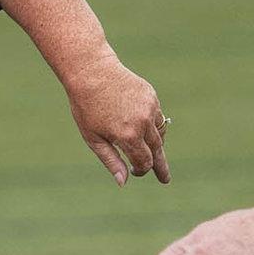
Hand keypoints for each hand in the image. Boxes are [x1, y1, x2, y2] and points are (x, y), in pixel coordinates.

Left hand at [64, 54, 169, 185]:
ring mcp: (150, 108)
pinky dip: (153, 126)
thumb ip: (111, 161)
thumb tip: (124, 182)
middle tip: (165, 179)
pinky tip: (144, 129)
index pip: (144, 162)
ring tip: (154, 152)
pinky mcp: (152, 96)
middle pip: (157, 150)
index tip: (136, 172)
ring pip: (159, 133)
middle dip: (160, 166)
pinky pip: (158, 117)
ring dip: (156, 145)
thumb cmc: (87, 107)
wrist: (92, 72)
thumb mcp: (94, 139)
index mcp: (128, 136)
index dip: (141, 170)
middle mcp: (143, 122)